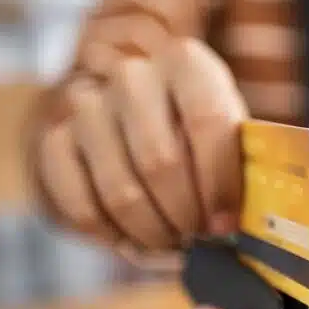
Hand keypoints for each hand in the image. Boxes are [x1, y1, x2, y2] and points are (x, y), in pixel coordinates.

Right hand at [34, 38, 247, 250]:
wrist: (137, 121)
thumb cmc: (202, 139)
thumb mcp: (234, 137)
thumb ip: (246, 169)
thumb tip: (252, 226)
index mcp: (187, 62)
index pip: (207, 121)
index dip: (220, 183)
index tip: (226, 225)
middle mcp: (133, 74)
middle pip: (159, 162)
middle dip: (185, 218)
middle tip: (199, 243)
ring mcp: (87, 104)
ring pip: (120, 192)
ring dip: (151, 234)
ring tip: (172, 245)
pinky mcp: (55, 139)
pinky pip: (79, 205)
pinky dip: (111, 236)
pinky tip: (134, 243)